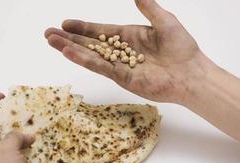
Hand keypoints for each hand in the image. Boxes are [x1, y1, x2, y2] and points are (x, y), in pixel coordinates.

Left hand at [0, 94, 37, 162]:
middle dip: (10, 120)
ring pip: (15, 144)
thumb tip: (27, 136)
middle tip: (21, 109)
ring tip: (35, 124)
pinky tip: (43, 144)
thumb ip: (14, 136)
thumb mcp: (5, 148)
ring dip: (25, 135)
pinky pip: (26, 156)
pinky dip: (34, 149)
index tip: (0, 97)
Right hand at [45, 0, 208, 102]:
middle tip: (48, 34)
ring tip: (51, 42)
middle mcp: (121, 51)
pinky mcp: (122, 78)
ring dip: (70, 49)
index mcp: (129, 37)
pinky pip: (100, 67)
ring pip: (90, 55)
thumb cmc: (182, 48)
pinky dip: (84, 60)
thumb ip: (149, 8)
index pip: (100, 31)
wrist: (191, 73)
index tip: (66, 23)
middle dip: (69, 39)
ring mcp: (120, 66)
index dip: (82, 27)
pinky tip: (69, 53)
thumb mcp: (164, 21)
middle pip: (90, 44)